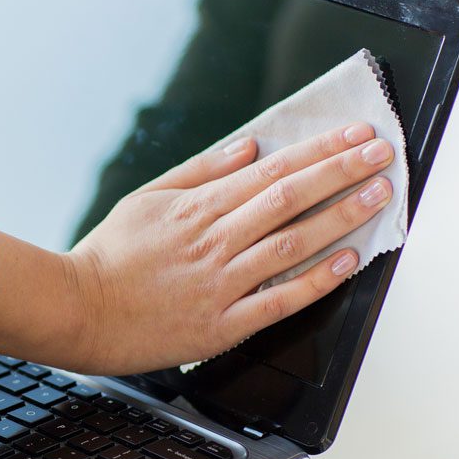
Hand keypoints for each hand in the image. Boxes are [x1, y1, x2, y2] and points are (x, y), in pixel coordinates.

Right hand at [0, 123, 393, 373]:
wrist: (77, 310)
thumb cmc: (107, 256)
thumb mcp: (146, 198)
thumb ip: (199, 171)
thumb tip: (247, 147)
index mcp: (197, 208)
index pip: (272, 171)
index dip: (320, 150)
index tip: (354, 134)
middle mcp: (215, 241)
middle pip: (290, 199)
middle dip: (342, 171)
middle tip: (381, 153)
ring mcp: (220, 283)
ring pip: (292, 243)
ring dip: (340, 216)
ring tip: (378, 196)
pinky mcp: (221, 324)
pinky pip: (278, 300)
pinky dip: (315, 281)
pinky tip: (345, 262)